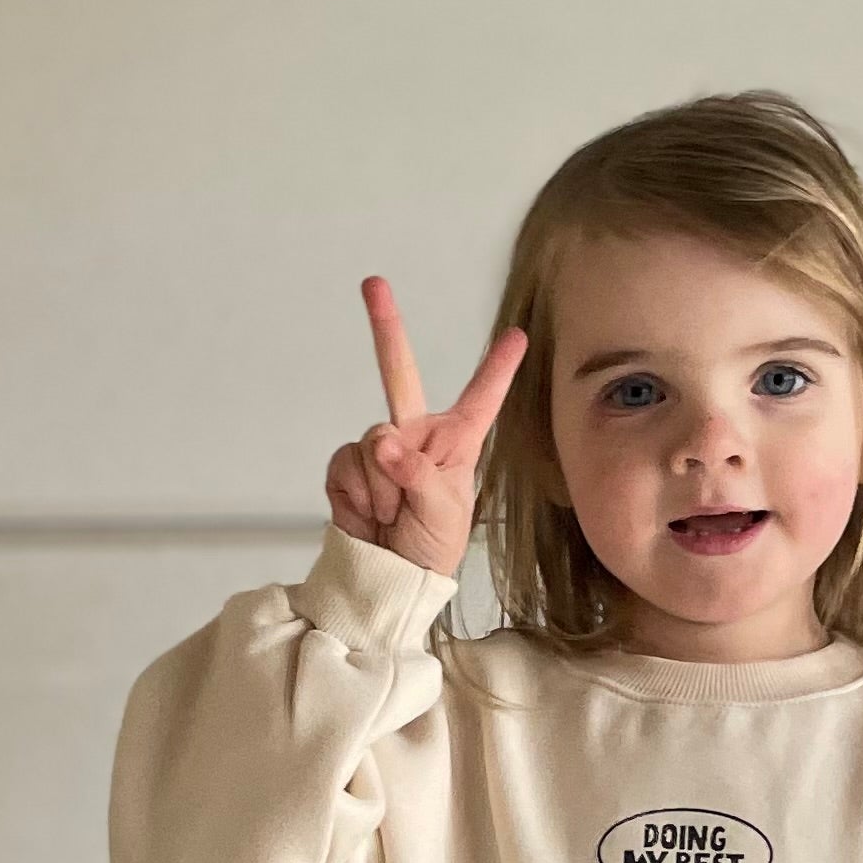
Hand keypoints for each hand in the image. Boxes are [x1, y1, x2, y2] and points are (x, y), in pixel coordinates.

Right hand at [325, 277, 528, 579]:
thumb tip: (383, 444)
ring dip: (382, 488)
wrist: (386, 578)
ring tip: (393, 516)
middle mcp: (418, 436)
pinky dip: (357, 495)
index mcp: (456, 443)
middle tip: (372, 284)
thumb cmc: (429, 549)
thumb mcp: (443, 512)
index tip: (517, 336)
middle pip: (399, 374)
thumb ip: (416, 472)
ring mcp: (380, 449)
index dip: (497, 368)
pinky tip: (368, 516)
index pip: (481, 399)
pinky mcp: (349, 467)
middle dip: (385, 328)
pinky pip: (345, 464)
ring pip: (372, 441)